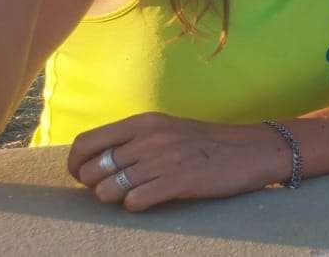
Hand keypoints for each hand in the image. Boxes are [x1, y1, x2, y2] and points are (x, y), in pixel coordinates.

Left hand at [67, 113, 289, 211]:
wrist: (252, 149)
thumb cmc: (206, 143)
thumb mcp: (167, 128)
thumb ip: (133, 140)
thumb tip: (95, 162)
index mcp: (143, 123)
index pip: (85, 142)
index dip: (76, 165)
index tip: (85, 176)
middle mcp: (149, 138)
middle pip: (92, 170)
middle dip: (95, 186)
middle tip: (114, 189)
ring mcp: (163, 160)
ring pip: (108, 190)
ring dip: (115, 199)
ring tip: (134, 195)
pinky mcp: (178, 182)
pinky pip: (135, 202)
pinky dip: (136, 206)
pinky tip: (152, 200)